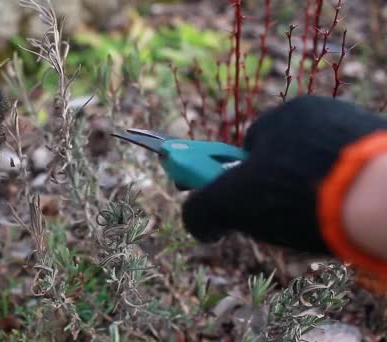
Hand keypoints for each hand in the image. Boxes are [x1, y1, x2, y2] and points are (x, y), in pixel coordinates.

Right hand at [181, 95, 386, 256]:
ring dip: (314, 195)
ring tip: (321, 225)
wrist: (384, 197)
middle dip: (280, 190)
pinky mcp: (384, 147)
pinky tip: (348, 218)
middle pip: (288, 157)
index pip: (250, 148)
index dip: (242, 180)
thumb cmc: (299, 192)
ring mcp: (357, 128)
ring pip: (321, 167)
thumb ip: (201, 210)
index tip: (246, 206)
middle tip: (285, 221)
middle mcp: (320, 114)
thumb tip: (198, 224)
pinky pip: (354, 173)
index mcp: (280, 118)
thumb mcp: (231, 204)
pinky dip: (346, 195)